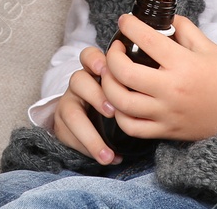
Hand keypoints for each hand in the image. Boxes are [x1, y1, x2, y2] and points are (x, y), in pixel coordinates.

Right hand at [51, 46, 120, 163]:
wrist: (94, 124)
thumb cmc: (116, 102)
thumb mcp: (124, 90)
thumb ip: (131, 85)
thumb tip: (154, 89)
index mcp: (94, 71)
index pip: (88, 56)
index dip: (94, 60)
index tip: (104, 69)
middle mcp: (79, 85)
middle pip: (78, 80)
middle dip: (95, 95)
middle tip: (112, 113)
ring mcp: (69, 103)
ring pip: (70, 111)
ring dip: (89, 134)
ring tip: (107, 153)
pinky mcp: (62, 125)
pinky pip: (68, 135)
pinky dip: (88, 149)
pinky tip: (107, 158)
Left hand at [99, 14, 216, 161]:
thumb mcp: (210, 47)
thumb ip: (185, 30)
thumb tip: (165, 18)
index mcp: (183, 65)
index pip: (146, 39)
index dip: (129, 26)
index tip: (124, 21)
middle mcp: (172, 90)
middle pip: (124, 73)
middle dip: (111, 57)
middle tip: (116, 48)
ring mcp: (167, 114)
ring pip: (121, 103)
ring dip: (108, 85)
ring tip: (111, 74)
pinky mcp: (168, 132)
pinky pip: (132, 127)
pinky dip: (119, 114)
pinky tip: (120, 101)